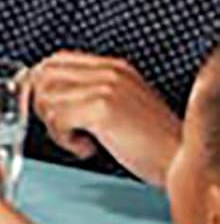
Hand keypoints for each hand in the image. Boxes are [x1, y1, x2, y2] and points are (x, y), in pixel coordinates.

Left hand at [27, 52, 180, 185]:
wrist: (182, 163)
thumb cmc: (153, 145)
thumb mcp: (119, 108)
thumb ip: (88, 94)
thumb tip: (44, 93)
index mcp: (114, 68)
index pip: (55, 60)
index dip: (43, 84)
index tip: (48, 107)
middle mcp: (109, 72)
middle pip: (44, 74)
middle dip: (44, 105)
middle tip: (64, 127)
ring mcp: (106, 87)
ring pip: (46, 97)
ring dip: (55, 126)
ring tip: (80, 139)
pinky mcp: (103, 108)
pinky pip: (57, 119)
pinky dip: (65, 140)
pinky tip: (87, 147)